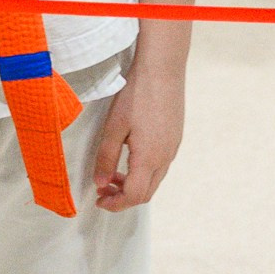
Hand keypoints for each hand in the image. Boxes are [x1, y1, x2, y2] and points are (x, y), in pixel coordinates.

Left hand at [91, 70, 183, 211]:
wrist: (163, 69)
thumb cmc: (136, 95)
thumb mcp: (114, 126)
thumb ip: (106, 157)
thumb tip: (100, 183)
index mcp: (149, 158)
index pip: (134, 196)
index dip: (115, 204)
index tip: (99, 200)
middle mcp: (165, 158)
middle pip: (146, 192)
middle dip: (123, 197)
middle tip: (103, 189)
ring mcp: (173, 148)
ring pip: (154, 179)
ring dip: (133, 183)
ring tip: (112, 173)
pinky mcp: (175, 137)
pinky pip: (160, 165)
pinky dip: (143, 171)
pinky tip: (130, 155)